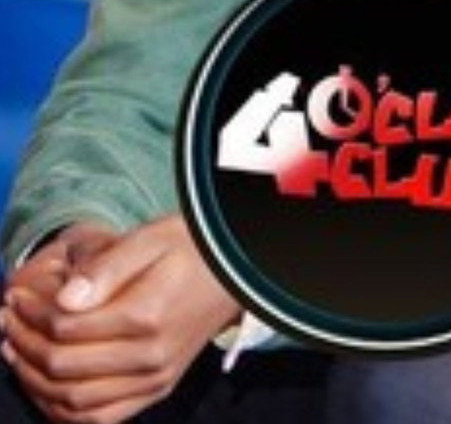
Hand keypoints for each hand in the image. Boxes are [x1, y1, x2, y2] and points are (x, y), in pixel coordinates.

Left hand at [1, 214, 239, 423]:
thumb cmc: (188, 246)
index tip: (14, 296)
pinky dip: (63, 410)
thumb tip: (62, 300)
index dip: (31, 314)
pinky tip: (44, 384)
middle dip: (24, 344)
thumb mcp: (150, 238)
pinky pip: (100, 418)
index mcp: (146, 316)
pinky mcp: (157, 389)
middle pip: (64, 366)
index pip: (67, 328)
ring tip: (14, 349)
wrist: (234, 268)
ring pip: (75, 402)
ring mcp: (155, 379)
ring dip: (34, 380)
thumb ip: (106, 268)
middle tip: (7, 318)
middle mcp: (150, 357)